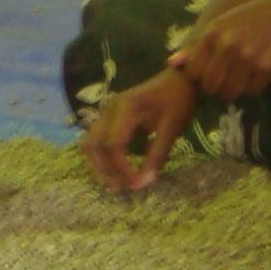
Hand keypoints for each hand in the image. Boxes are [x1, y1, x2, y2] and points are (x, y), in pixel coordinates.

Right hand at [82, 69, 199, 192]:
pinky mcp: (108, 118)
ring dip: (99, 166)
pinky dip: (101, 158)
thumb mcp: (172, 128)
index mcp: (127, 107)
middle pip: (95, 146)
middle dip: (106, 170)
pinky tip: (114, 172)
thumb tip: (143, 183)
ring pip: (90, 144)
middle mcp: (109, 108)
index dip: (122, 169)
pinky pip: (95, 141)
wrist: (179, 80)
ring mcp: (106, 112)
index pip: (114, 145)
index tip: (137, 185)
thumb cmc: (178, 101)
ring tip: (116, 184)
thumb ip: (156, 156)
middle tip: (123, 189)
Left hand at [170, 0, 270, 101]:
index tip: (209, 72)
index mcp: (213, 32)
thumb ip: (197, 45)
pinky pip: (252, 91)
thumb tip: (172, 63)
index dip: (200, 77)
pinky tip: (257, 72)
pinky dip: (253, 87)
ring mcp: (247, 56)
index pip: (193, 72)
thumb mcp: (222, 24)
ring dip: (235, 90)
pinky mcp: (266, 67)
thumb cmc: (252, 17)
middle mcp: (227, 44)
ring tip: (242, 75)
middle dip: (217, 88)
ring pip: (230, 93)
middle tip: (227, 78)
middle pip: (211, 87)